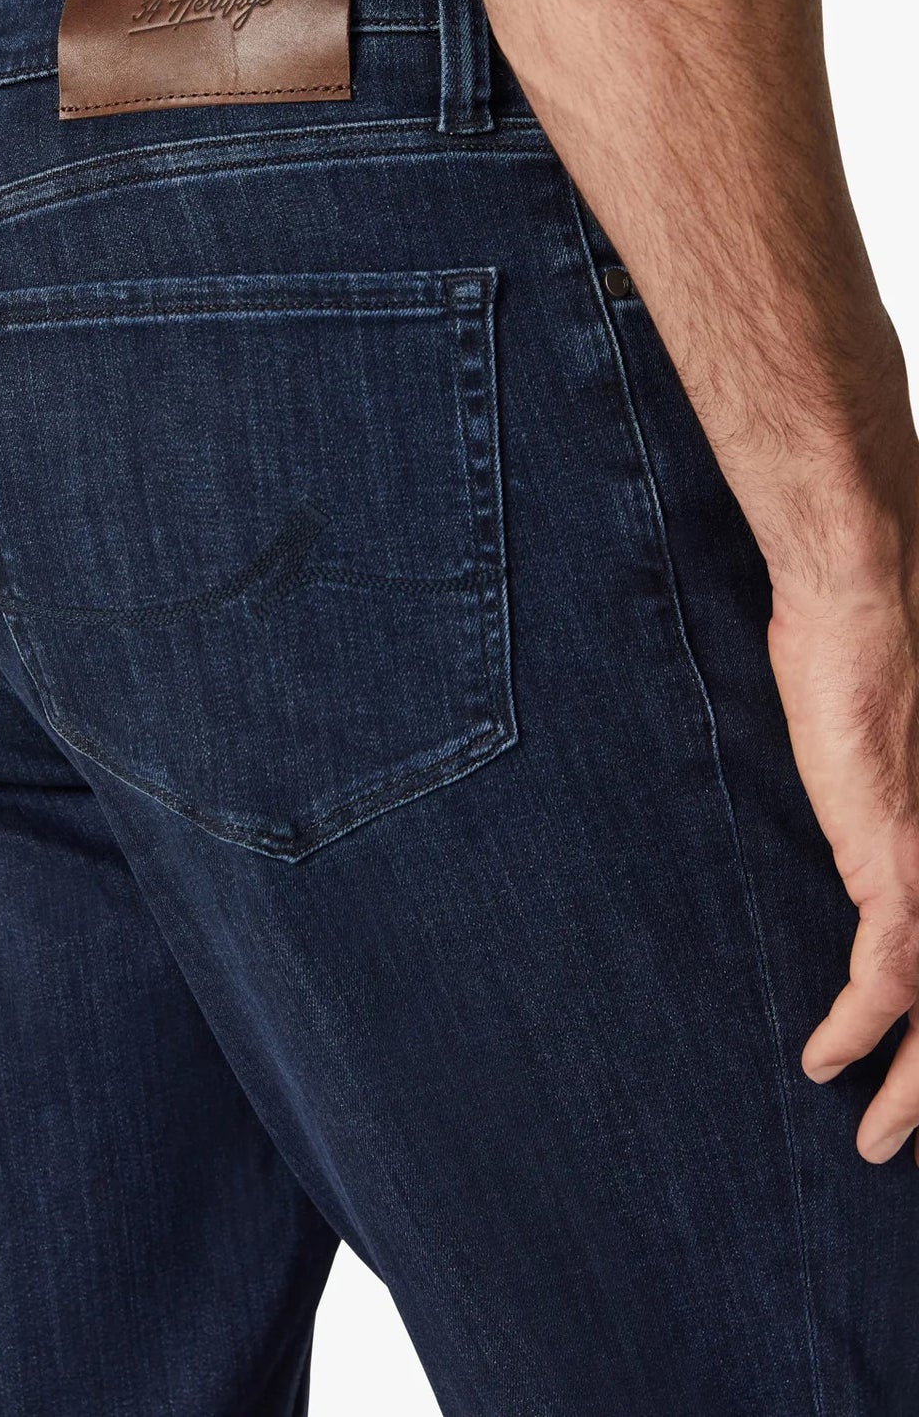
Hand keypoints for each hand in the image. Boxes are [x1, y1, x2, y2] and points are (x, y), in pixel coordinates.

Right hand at [768, 566, 918, 1164]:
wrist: (864, 594)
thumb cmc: (875, 648)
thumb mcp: (892, 749)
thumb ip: (898, 807)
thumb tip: (876, 831)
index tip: (916, 1062)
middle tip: (900, 1137)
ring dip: (914, 1089)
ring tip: (878, 1139)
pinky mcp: (903, 866)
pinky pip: (892, 979)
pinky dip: (859, 1030)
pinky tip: (824, 1060)